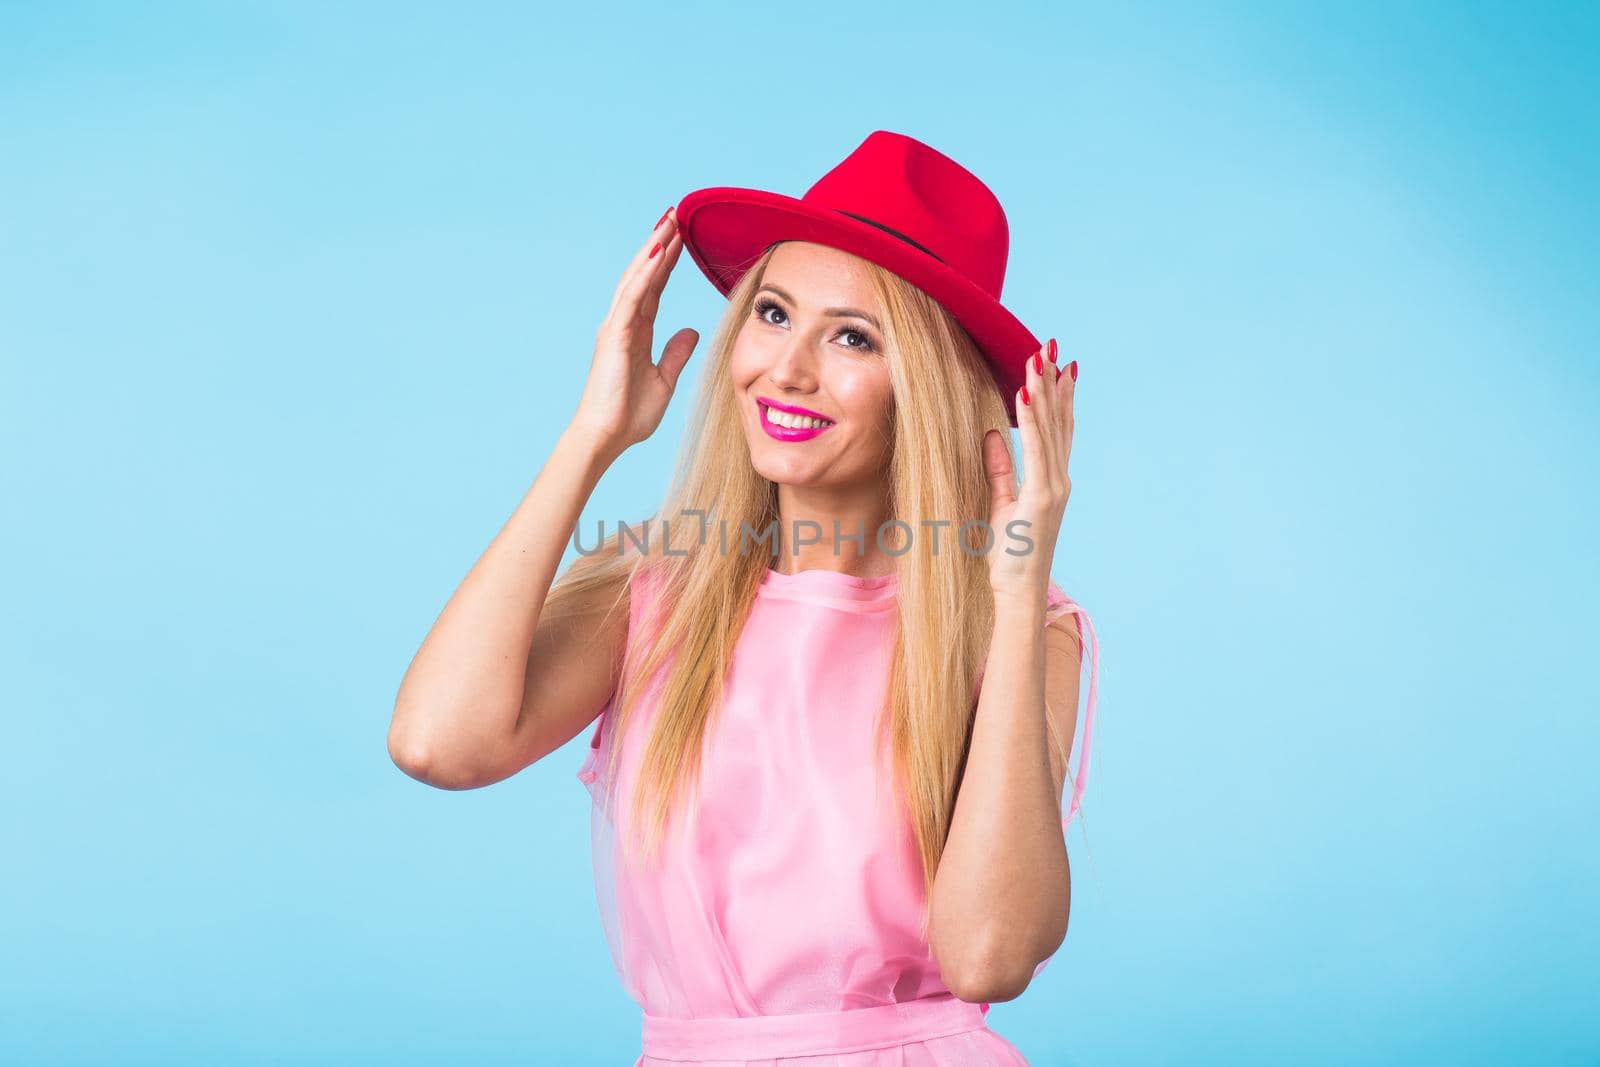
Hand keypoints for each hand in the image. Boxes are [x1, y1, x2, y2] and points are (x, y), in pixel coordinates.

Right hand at [569, 206, 699, 457]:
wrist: (606, 437)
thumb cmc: (629, 416)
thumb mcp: (664, 380)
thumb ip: (675, 353)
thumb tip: (690, 330)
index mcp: (636, 332)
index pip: (655, 289)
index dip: (668, 263)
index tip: (681, 238)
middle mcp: (624, 323)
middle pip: (644, 275)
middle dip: (660, 244)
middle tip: (675, 215)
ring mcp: (617, 327)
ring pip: (637, 278)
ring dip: (653, 248)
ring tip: (669, 221)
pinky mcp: (615, 335)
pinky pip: (633, 297)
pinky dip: (646, 273)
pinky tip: (659, 252)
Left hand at [983, 340, 1076, 597]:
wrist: (1016, 592)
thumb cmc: (1008, 557)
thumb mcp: (998, 505)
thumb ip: (999, 470)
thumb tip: (992, 436)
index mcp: (1051, 481)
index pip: (1057, 429)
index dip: (1058, 396)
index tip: (1057, 364)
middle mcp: (1058, 480)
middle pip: (1059, 422)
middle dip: (1055, 382)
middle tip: (1052, 347)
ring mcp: (1054, 489)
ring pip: (1051, 429)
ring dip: (1045, 391)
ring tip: (1040, 358)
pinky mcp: (1042, 498)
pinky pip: (1036, 450)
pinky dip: (1033, 420)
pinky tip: (1027, 394)